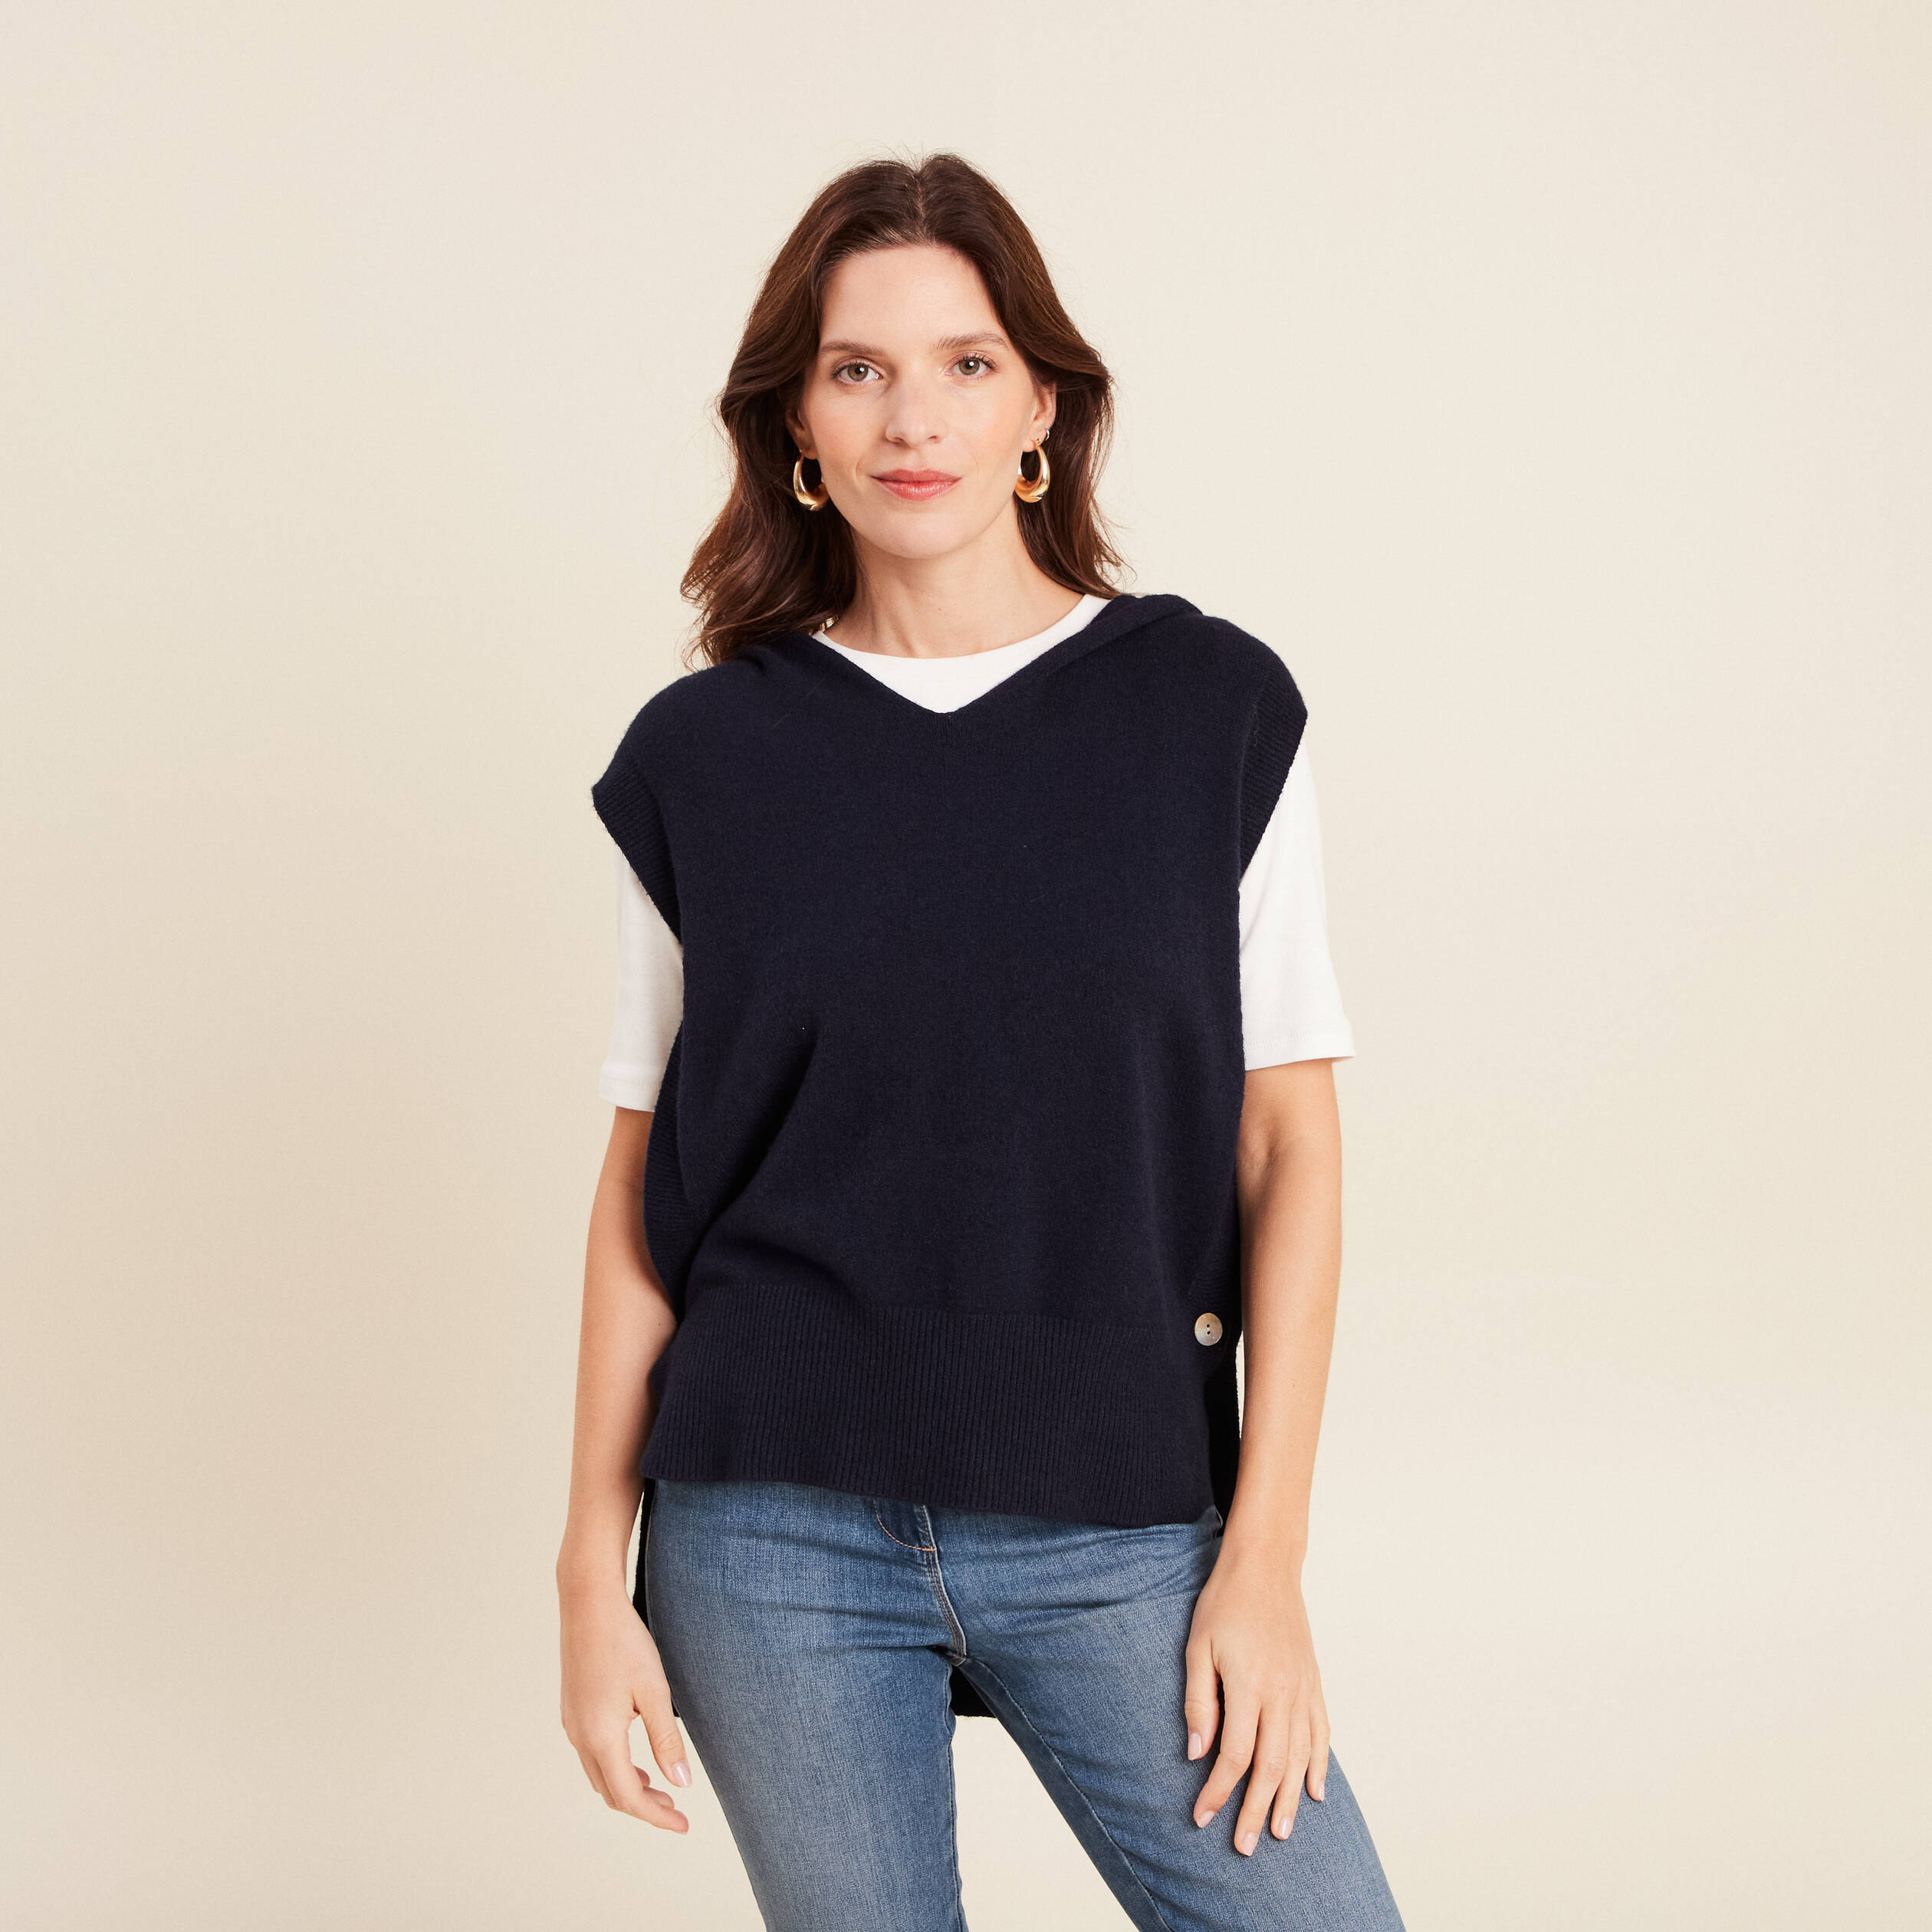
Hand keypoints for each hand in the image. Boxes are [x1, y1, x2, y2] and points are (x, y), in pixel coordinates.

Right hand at [559, 1581, 692, 1831]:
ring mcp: (572, 1724)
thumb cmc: (625, 1644)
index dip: (656, 1817)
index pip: (628, 1796)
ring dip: (628, 1787)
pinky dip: (614, 1767)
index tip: (682, 1826)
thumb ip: (666, 1741)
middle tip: (675, 1810)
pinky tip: (635, 1758)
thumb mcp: (655, 1692)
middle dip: (643, 1806)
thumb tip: (680, 1784)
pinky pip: (591, 1754)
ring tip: (659, 1787)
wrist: (588, 1606)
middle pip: (610, 1792)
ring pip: (599, 1775)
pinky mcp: (572, 1710)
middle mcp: (580, 1737)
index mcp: (601, 1737)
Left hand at [1182, 1537, 1329, 1853]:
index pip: (1236, 1755)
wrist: (1265, 1566)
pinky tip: (1315, 1790)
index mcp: (1250, 1686)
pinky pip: (1321, 1731)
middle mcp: (1282, 1693)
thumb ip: (1199, 1702)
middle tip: (1243, 1846)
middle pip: (1273, 1767)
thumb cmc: (1224, 1604)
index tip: (1202, 1816)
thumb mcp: (1198, 1647)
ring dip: (1290, 1799)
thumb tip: (1197, 1753)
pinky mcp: (1313, 1681)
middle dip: (1256, 1811)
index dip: (1218, 1791)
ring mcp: (1303, 1688)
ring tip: (1280, 1833)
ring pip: (1300, 1757)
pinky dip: (1319, 1764)